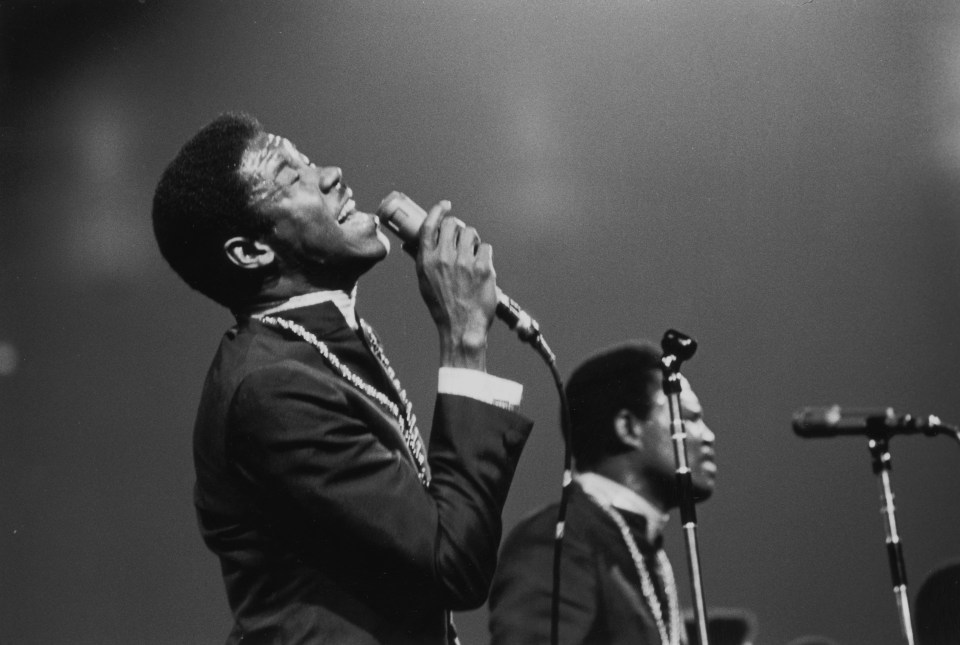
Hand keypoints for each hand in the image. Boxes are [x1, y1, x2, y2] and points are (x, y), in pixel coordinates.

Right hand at [416, 201, 496, 369]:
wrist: (462, 328)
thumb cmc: (443, 309)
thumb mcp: (424, 283)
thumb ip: (424, 261)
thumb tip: (418, 244)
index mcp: (426, 261)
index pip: (429, 225)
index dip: (438, 211)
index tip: (445, 205)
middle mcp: (444, 258)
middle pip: (453, 224)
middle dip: (459, 228)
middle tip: (463, 239)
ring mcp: (464, 262)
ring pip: (471, 233)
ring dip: (473, 240)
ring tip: (473, 255)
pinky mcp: (483, 268)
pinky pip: (485, 247)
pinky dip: (485, 254)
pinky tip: (482, 267)